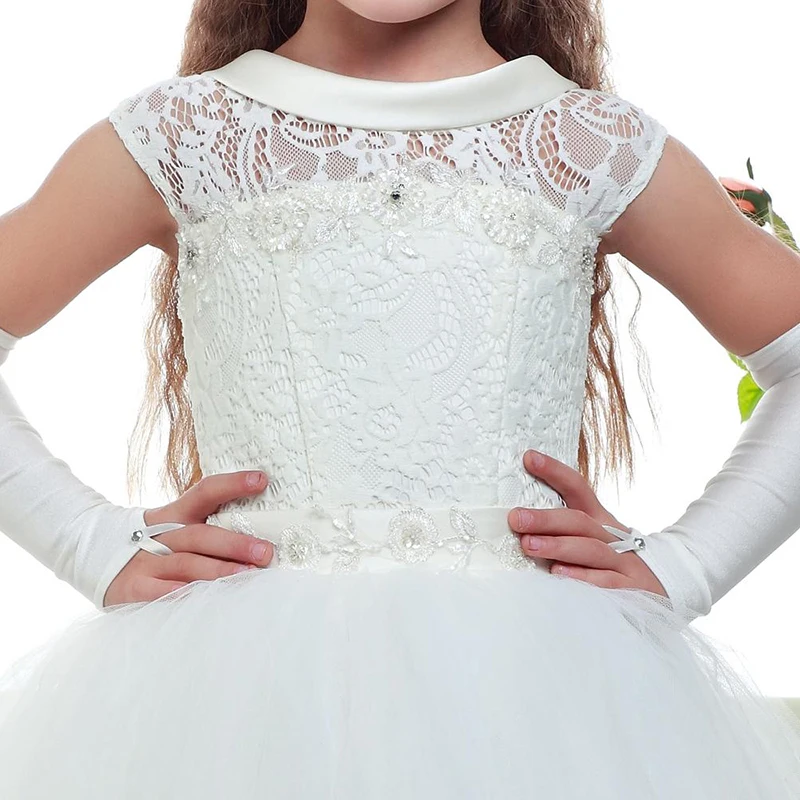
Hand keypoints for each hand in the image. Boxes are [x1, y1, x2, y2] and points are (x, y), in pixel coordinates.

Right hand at [103, 470, 274, 606]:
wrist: (92, 555)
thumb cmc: (152, 544)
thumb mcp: (174, 525)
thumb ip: (209, 528)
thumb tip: (261, 536)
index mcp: (174, 513)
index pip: (205, 492)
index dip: (233, 484)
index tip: (262, 479)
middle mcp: (161, 535)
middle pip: (200, 536)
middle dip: (234, 544)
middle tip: (265, 552)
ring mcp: (145, 562)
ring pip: (186, 565)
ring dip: (219, 572)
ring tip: (248, 577)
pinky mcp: (133, 589)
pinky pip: (162, 594)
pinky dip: (186, 596)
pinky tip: (209, 600)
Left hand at [507, 450, 667, 597]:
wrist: (663, 589)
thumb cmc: (611, 562)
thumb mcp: (591, 540)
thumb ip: (560, 530)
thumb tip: (517, 519)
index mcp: (600, 519)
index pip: (578, 488)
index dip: (555, 471)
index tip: (529, 458)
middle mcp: (613, 536)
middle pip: (579, 521)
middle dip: (546, 519)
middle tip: (516, 518)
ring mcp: (625, 562)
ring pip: (591, 549)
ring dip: (558, 546)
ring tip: (529, 544)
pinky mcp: (632, 588)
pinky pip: (606, 582)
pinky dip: (582, 577)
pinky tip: (558, 574)